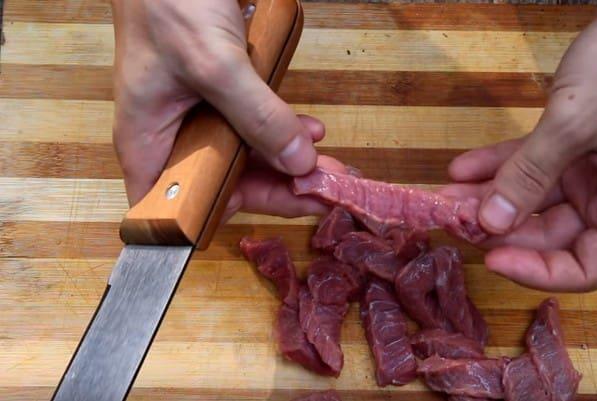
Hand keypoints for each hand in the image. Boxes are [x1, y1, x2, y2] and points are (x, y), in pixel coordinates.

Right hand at [111, 0, 323, 217]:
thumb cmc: (167, 4)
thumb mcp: (215, 65)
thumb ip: (258, 116)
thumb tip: (299, 163)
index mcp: (149, 143)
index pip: (179, 209)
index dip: (224, 218)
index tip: (276, 210)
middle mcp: (172, 137)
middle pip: (225, 186)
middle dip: (279, 190)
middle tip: (325, 190)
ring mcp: (198, 117)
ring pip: (246, 159)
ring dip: (290, 163)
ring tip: (330, 166)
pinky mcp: (221, 96)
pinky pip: (255, 127)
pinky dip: (284, 132)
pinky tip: (312, 130)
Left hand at [444, 0, 596, 291]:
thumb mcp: (575, 124)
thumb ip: (530, 176)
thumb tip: (489, 223)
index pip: (585, 268)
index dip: (537, 271)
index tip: (492, 257)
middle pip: (549, 234)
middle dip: (499, 227)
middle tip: (451, 219)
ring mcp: (591, 169)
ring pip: (532, 198)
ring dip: (489, 197)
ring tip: (445, 195)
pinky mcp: (573, 143)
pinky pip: (529, 164)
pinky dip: (498, 165)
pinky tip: (462, 166)